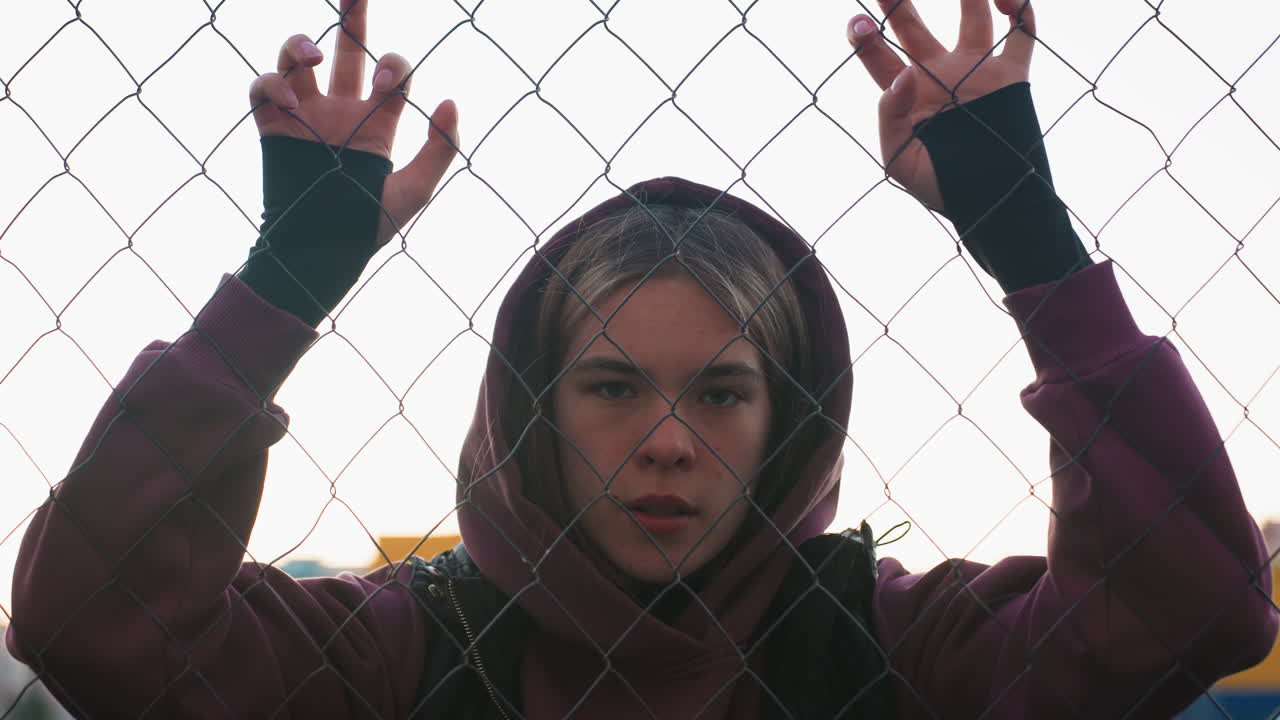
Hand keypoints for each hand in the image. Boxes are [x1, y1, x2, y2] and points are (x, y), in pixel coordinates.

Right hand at [248, 0, 459, 245]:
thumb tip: (451, 101)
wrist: (322, 248)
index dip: (394, 66)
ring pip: (296, 60)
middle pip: (347, 52)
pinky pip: (262, 88)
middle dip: (352, 19)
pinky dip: (271, 84)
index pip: (392, 75)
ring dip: (300, 44)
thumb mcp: (417, 190)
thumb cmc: (370, 224)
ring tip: (314, 55)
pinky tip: (290, 102)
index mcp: (378, 121)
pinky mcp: (273, 126)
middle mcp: (342, 111)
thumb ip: (441, 149)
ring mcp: (305, 115)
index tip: (389, 81)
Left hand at [848, 0, 1035, 210]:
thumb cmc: (940, 187)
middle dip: (898, 2)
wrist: (992, 203)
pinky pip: (1020, 31)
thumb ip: (890, 117)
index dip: (865, 38)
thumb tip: (904, 74)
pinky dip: (1020, 8)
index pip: (879, 57)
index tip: (857, 22)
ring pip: (970, 14)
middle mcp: (940, 74)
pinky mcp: (1011, 75)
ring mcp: (976, 71)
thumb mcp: (900, 161)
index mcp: (908, 95)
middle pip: (913, 26)